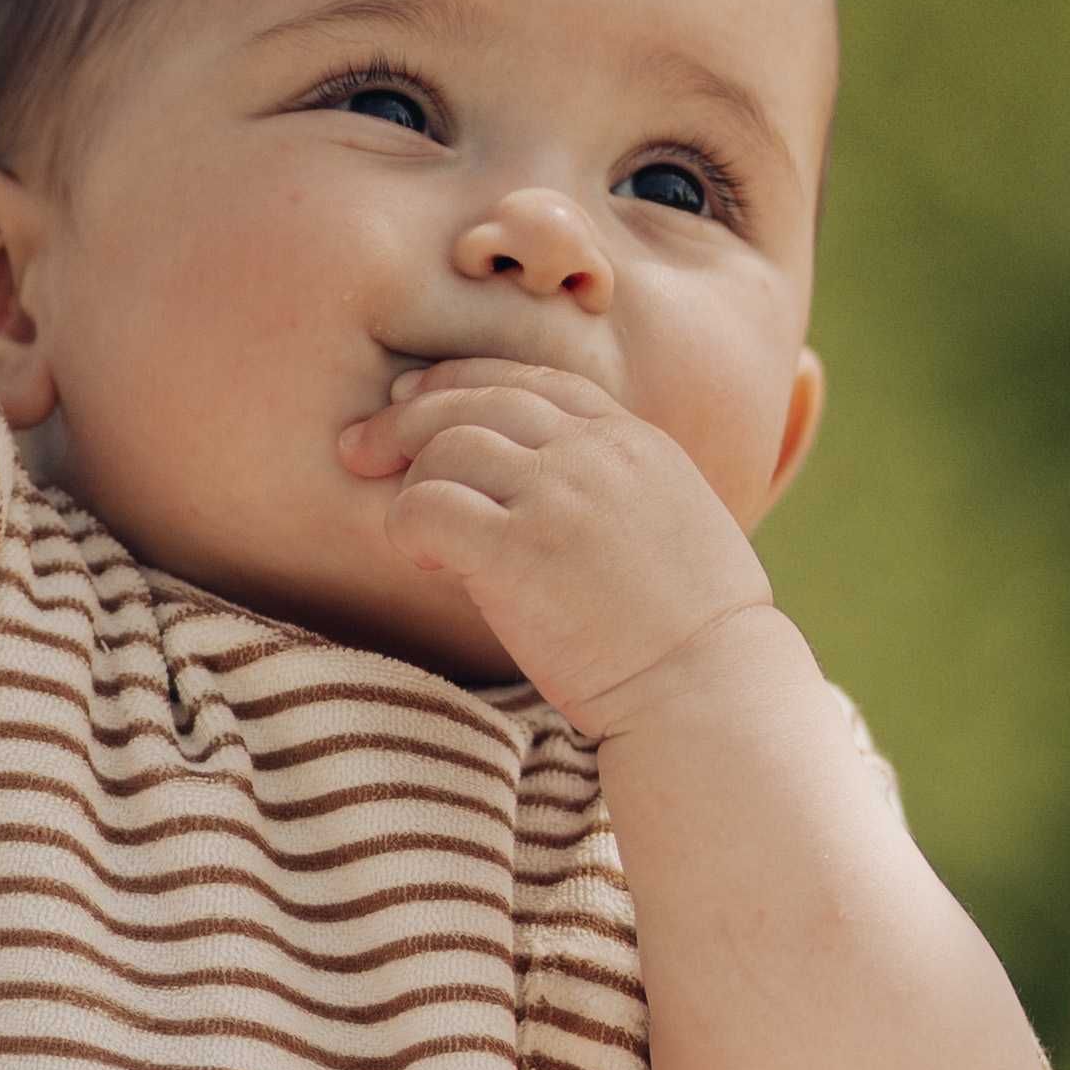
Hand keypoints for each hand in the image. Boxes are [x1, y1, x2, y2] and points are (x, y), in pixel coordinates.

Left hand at [338, 359, 782, 733]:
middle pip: (476, 399)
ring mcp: (557, 496)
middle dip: (406, 416)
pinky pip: (426, 506)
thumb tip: (553, 488)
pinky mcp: (518, 551)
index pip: (531, 379)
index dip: (463, 381)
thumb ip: (619, 487)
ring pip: (445, 445)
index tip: (415, 398)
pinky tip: (421, 559)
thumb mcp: (676, 525)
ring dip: (406, 478)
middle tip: (360, 446)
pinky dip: (405, 523)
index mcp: (633, 442)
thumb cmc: (695, 635)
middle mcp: (593, 454)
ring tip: (408, 526)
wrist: (708, 690)